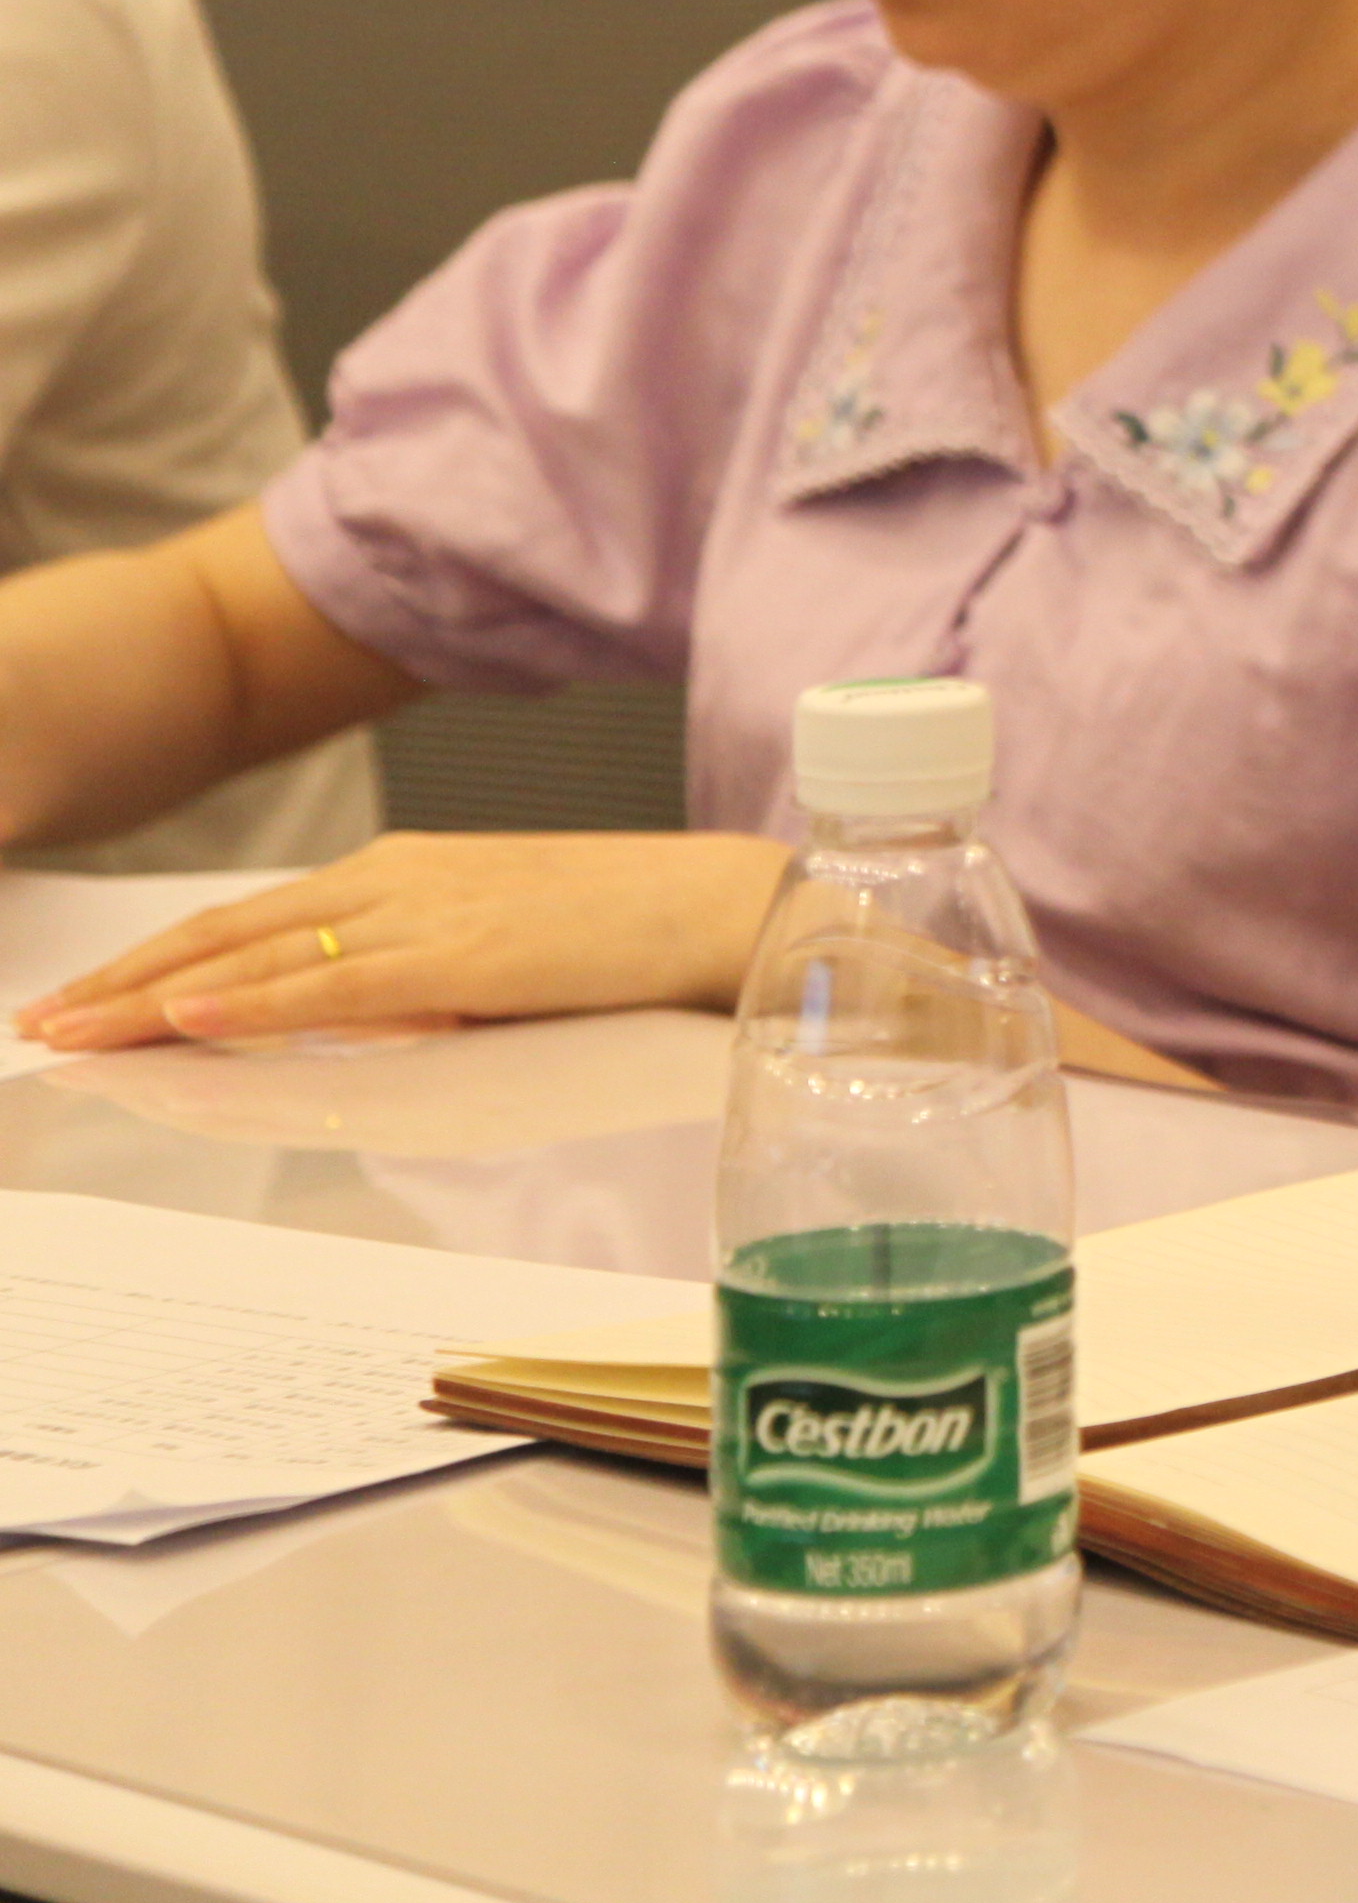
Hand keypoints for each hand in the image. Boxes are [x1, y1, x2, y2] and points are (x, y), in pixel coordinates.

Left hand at [12, 831, 794, 1050]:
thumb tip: (355, 1027)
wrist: (743, 908)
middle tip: (41, 1020)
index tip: (91, 1000)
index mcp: (415, 874)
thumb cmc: (646, 937)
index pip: (257, 921)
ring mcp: (431, 910)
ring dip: (152, 994)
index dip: (161, 960)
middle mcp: (404, 878)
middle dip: (124, 980)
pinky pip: (334, 982)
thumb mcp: (510, 956)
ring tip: (73, 1029)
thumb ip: (427, 984)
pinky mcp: (466, 953)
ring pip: (259, 953)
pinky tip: (186, 1018)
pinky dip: (252, 998)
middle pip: (232, 931)